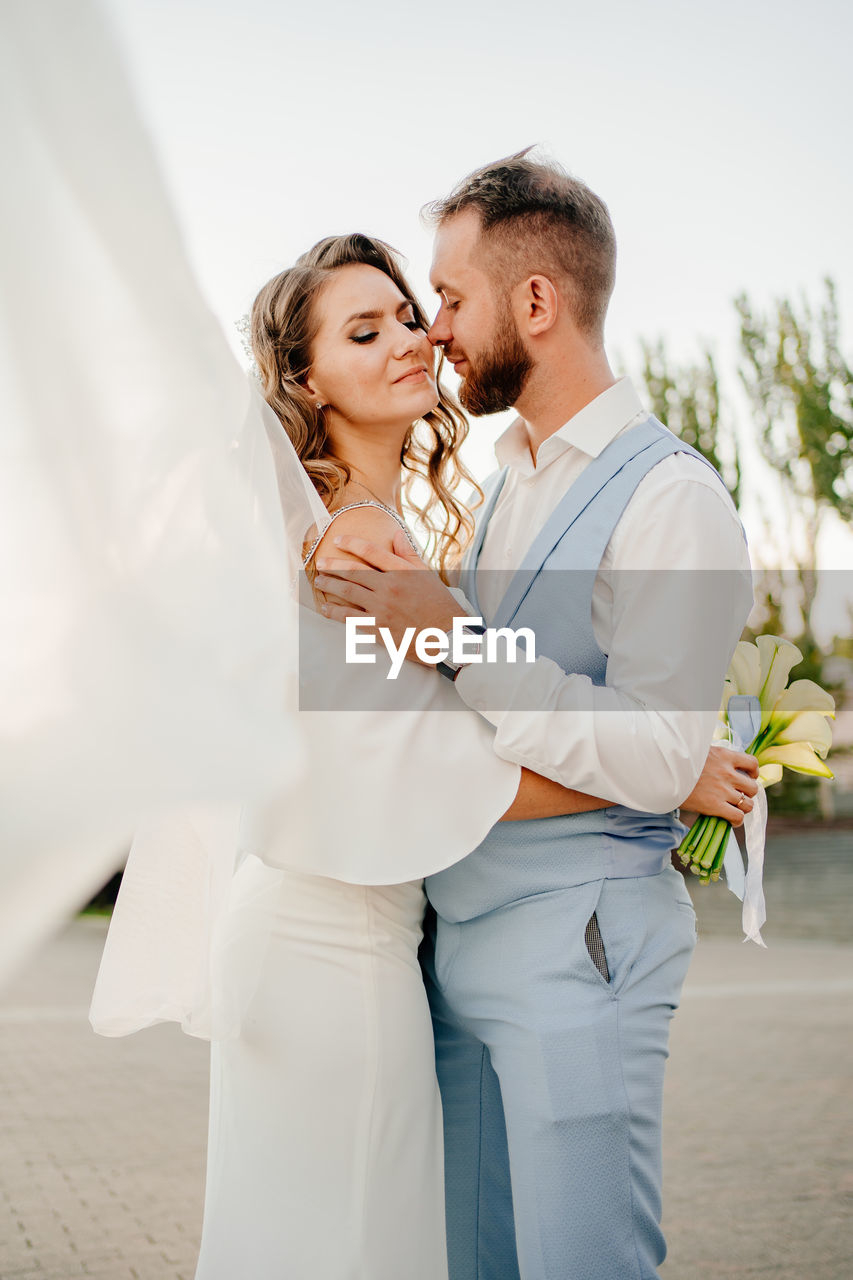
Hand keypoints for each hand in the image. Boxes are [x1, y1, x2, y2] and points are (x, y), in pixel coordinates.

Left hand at [314, 529, 462, 659]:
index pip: (371, 551)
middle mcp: (389, 587)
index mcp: (401, 571)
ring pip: (348, 593)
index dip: (351, 543)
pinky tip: (326, 608)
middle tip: (320, 562)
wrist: (447, 636)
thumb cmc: (439, 605)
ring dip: (330, 586)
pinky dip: (335, 612)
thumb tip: (396, 534)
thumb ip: (409, 553)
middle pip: (353, 571)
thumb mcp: (427, 574)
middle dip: (333, 566)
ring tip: (319, 581)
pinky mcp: (378, 628)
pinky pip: (351, 618)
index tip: (338, 539)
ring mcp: (382, 608)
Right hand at [682, 744, 758, 826]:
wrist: (662, 771)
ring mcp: (722, 790)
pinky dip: (736, 820)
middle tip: (737, 795)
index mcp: (724, 756)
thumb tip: (719, 762)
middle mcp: (727, 772)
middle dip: (747, 793)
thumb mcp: (698, 751)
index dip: (753, 772)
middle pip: (753, 787)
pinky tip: (729, 819)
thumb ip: (713, 757)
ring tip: (733, 808)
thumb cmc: (677, 761)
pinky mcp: (714, 805)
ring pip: (747, 804)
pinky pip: (737, 817)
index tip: (749, 776)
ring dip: (742, 807)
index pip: (752, 763)